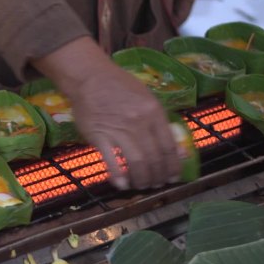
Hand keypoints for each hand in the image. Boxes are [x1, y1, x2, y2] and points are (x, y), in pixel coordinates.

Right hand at [32, 37, 180, 189]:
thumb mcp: (146, 98)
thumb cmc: (119, 86)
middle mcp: (139, 123)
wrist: (90, 78)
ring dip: (141, 178)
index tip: (172, 177)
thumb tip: (172, 147)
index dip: (172, 166)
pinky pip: (111, 160)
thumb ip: (158, 121)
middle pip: (153, 157)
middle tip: (155, 185)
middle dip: (157, 176)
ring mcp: (119, 130)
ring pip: (136, 161)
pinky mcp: (99, 136)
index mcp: (154, 112)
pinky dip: (118, 175)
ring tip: (141, 185)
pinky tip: (122, 184)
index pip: (168, 146)